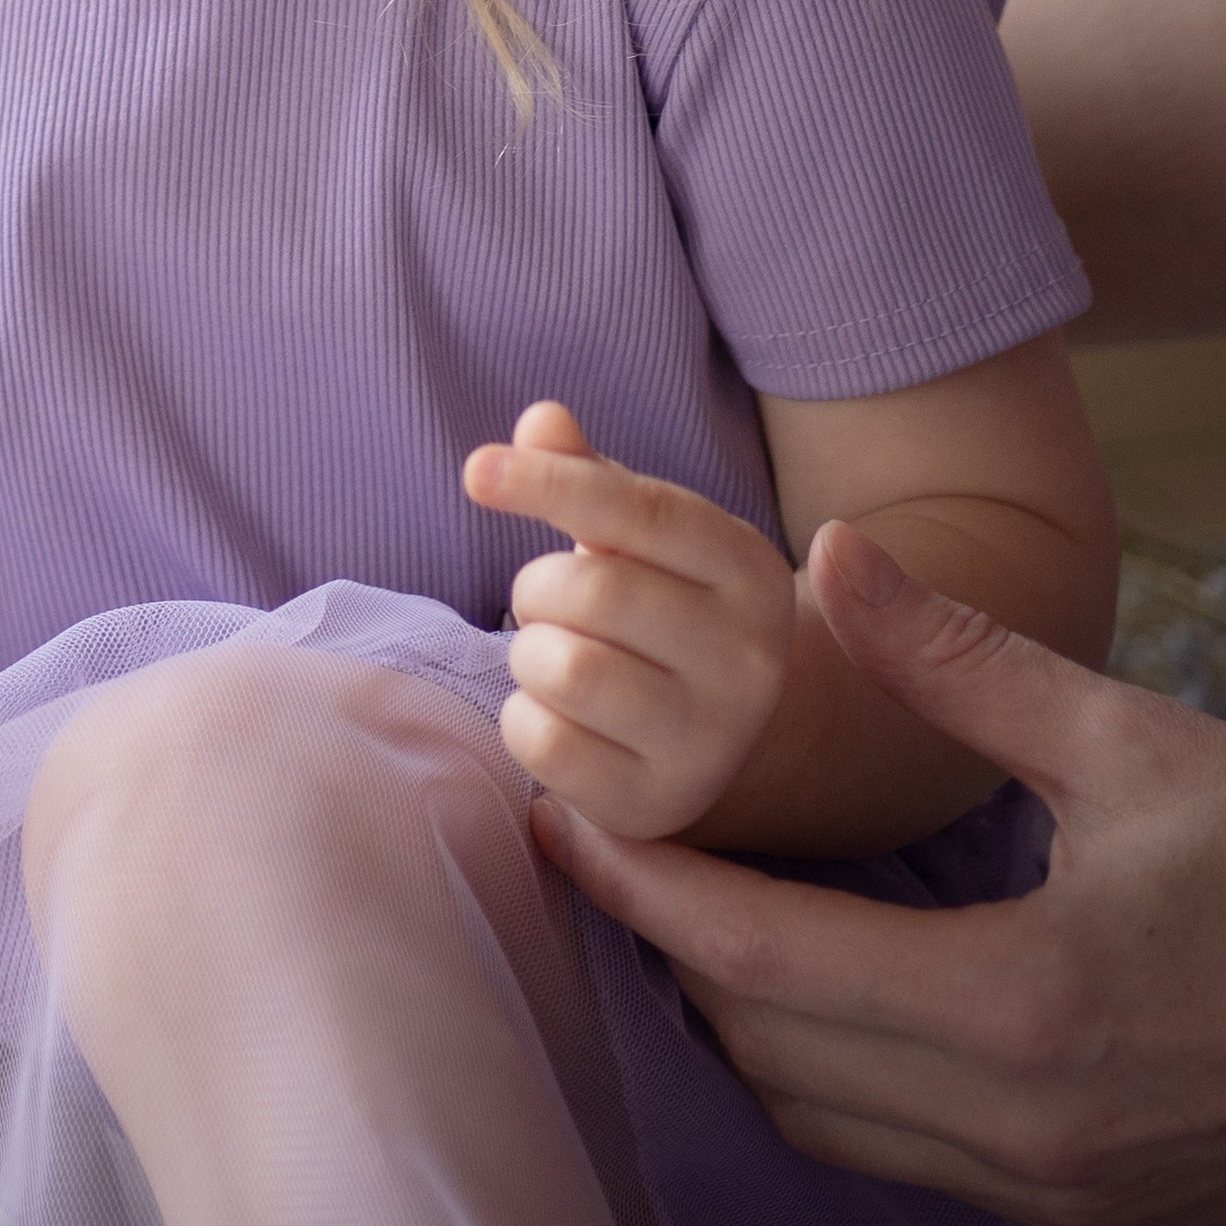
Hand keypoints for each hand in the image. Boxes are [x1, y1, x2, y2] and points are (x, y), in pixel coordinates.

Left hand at [463, 400, 796, 840]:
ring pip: (566, 671)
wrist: (710, 733)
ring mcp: (710, 740)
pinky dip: (523, 720)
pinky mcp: (657, 803)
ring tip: (554, 656)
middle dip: (536, 588)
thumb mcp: (638, 534)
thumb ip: (588, 474)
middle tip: (545, 603)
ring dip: (529, 655)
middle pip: (593, 591)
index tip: (476, 470)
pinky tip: (555, 716)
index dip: (551, 483)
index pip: (641, 510)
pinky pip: (545, 746)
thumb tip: (541, 422)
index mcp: (749, 570)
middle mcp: (750, 658)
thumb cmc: (658, 606)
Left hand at [541, 518, 1225, 1225]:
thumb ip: (961, 661)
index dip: (650, 888)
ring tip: (692, 900)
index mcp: (1019, 1007)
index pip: (766, 964)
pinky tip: (820, 985)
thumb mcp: (1133, 739)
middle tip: (607, 838)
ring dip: (745, 1020)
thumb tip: (832, 552)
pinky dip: (830, 1073)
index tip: (559, 817)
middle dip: (676, 946)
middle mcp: (1019, 1125)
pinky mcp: (1091, 1204)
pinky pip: (904, 1151)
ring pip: (827, 1118)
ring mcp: (1055, 1184)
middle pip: (774, 1053)